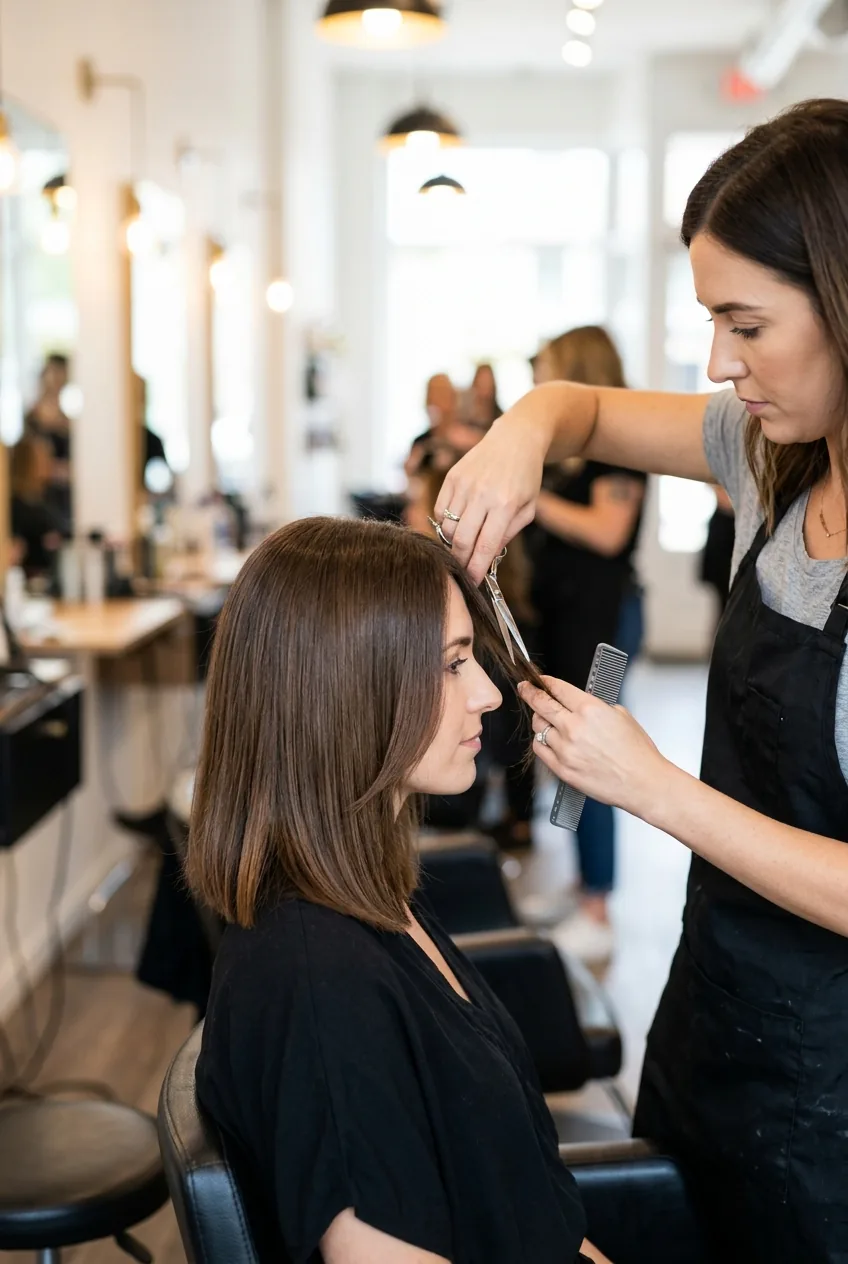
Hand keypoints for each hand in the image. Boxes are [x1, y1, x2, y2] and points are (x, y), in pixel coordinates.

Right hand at [433, 414, 547, 582]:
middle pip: (461, 541)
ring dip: (453, 543)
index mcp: (505, 504)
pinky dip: (445, 524)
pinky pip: (440, 511)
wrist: (516, 439)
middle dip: (461, 562)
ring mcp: (464, 484)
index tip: (472, 583)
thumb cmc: (526, 477)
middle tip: (463, 571)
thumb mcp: (528, 508)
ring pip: (448, 528)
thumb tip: (486, 558)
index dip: (476, 569)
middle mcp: (482, 494)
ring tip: (464, 546)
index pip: (484, 547)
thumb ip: (508, 534)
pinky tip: (457, 525)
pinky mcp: (452, 476)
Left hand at [519, 676, 668, 819]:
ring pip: (539, 727)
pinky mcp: (562, 769)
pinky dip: (542, 741)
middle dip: (529, 693)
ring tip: (545, 719)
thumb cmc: (637, 752)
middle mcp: (574, 727)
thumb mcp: (620, 715)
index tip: (538, 680)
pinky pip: (540, 749)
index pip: (557, 689)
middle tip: (525, 688)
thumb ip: (594, 707)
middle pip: (540, 704)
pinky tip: (548, 739)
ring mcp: (565, 749)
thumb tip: (577, 704)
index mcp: (590, 709)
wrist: (643, 783)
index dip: (545, 682)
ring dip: (540, 720)